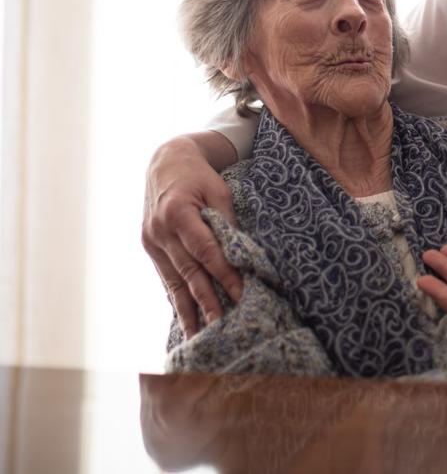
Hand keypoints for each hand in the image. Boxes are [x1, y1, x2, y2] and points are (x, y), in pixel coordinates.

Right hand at [143, 135, 242, 338]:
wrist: (166, 163)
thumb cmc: (199, 176)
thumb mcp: (219, 191)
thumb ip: (227, 222)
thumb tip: (243, 254)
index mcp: (178, 213)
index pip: (205, 251)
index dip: (223, 274)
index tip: (241, 293)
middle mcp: (160, 231)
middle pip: (188, 271)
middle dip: (206, 300)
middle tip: (221, 326)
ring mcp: (151, 241)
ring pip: (173, 281)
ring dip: (188, 310)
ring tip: (199, 336)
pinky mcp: (149, 248)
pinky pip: (166, 278)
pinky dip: (176, 299)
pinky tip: (185, 320)